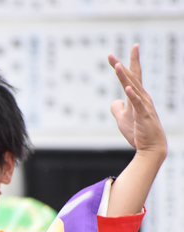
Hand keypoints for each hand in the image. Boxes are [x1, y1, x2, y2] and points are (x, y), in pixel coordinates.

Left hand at [108, 44, 166, 160]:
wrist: (151, 147)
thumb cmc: (138, 132)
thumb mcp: (122, 119)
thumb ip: (117, 108)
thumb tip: (114, 101)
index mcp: (137, 97)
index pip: (130, 78)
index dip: (123, 66)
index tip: (113, 56)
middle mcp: (142, 97)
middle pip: (131, 78)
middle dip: (121, 66)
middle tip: (110, 55)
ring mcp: (143, 106)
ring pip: (132, 88)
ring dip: (124, 77)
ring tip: (117, 66)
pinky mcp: (143, 116)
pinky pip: (137, 104)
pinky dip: (132, 95)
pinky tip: (126, 88)